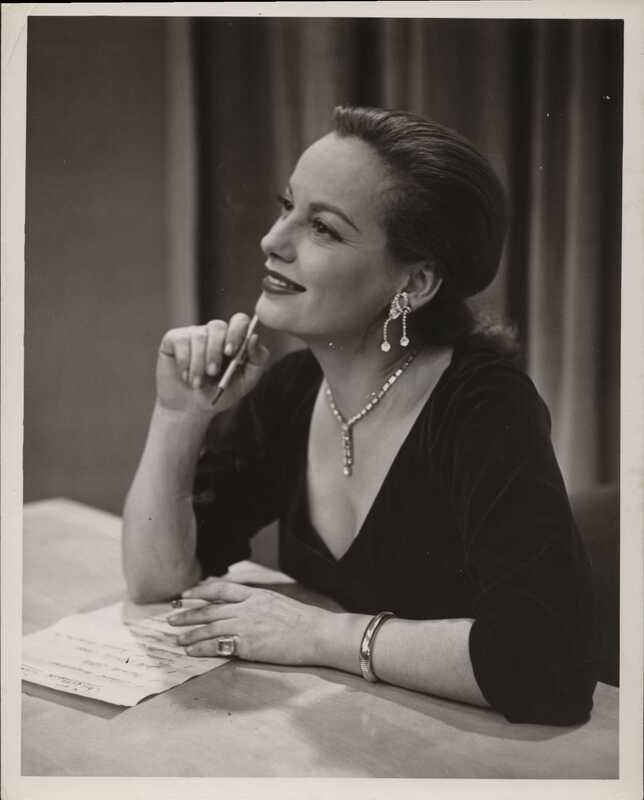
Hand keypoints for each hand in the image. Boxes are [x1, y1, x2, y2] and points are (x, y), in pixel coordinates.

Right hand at [156, 313, 269, 413]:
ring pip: (198, 337)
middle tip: (212, 373)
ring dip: (198, 364)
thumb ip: (257, 360)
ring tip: (198, 384)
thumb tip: (254, 337)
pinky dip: (184, 362)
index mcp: (234, 339)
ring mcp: (194, 334)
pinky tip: (186, 376)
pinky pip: (180, 341)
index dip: (236, 333)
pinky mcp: (174, 339)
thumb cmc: (220, 393)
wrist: (191, 408)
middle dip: (215, 351)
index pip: (239, 321)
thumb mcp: (245, 382)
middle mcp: (214, 333)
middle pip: (217, 326)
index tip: (230, 353)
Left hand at [166, 580, 326, 665]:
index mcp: (255, 595)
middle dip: (188, 614)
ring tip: (177, 639)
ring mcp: (246, 625)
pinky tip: (191, 651)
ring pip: (210, 627)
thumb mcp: (278, 603)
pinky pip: (218, 645)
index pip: (221, 589)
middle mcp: (247, 607)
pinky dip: (201, 647)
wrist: (317, 633)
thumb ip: (258, 604)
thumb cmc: (303, 621)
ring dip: (190, 633)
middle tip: (171, 619)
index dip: (200, 592)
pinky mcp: (247, 644)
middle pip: (210, 609)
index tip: (185, 595)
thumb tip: (243, 608)